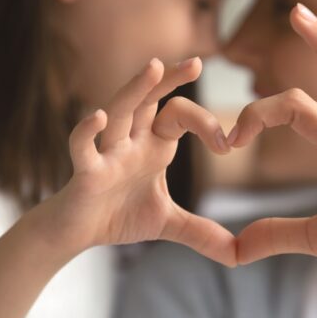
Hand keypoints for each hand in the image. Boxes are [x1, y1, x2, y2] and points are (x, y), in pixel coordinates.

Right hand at [33, 57, 236, 266]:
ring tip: (154, 67)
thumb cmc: (118, 216)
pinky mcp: (85, 172)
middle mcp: (131, 141)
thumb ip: (202, 233)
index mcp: (153, 146)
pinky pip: (83, 147)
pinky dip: (87, 132)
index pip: (180, 116)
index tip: (227, 146)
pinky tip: (98, 117)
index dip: (205, 124)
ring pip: (120, 112)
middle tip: (197, 61)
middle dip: (171, 80)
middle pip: (150, 100)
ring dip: (135, 89)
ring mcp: (107, 153)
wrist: (77, 233)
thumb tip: (239, 255)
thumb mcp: (168, 224)